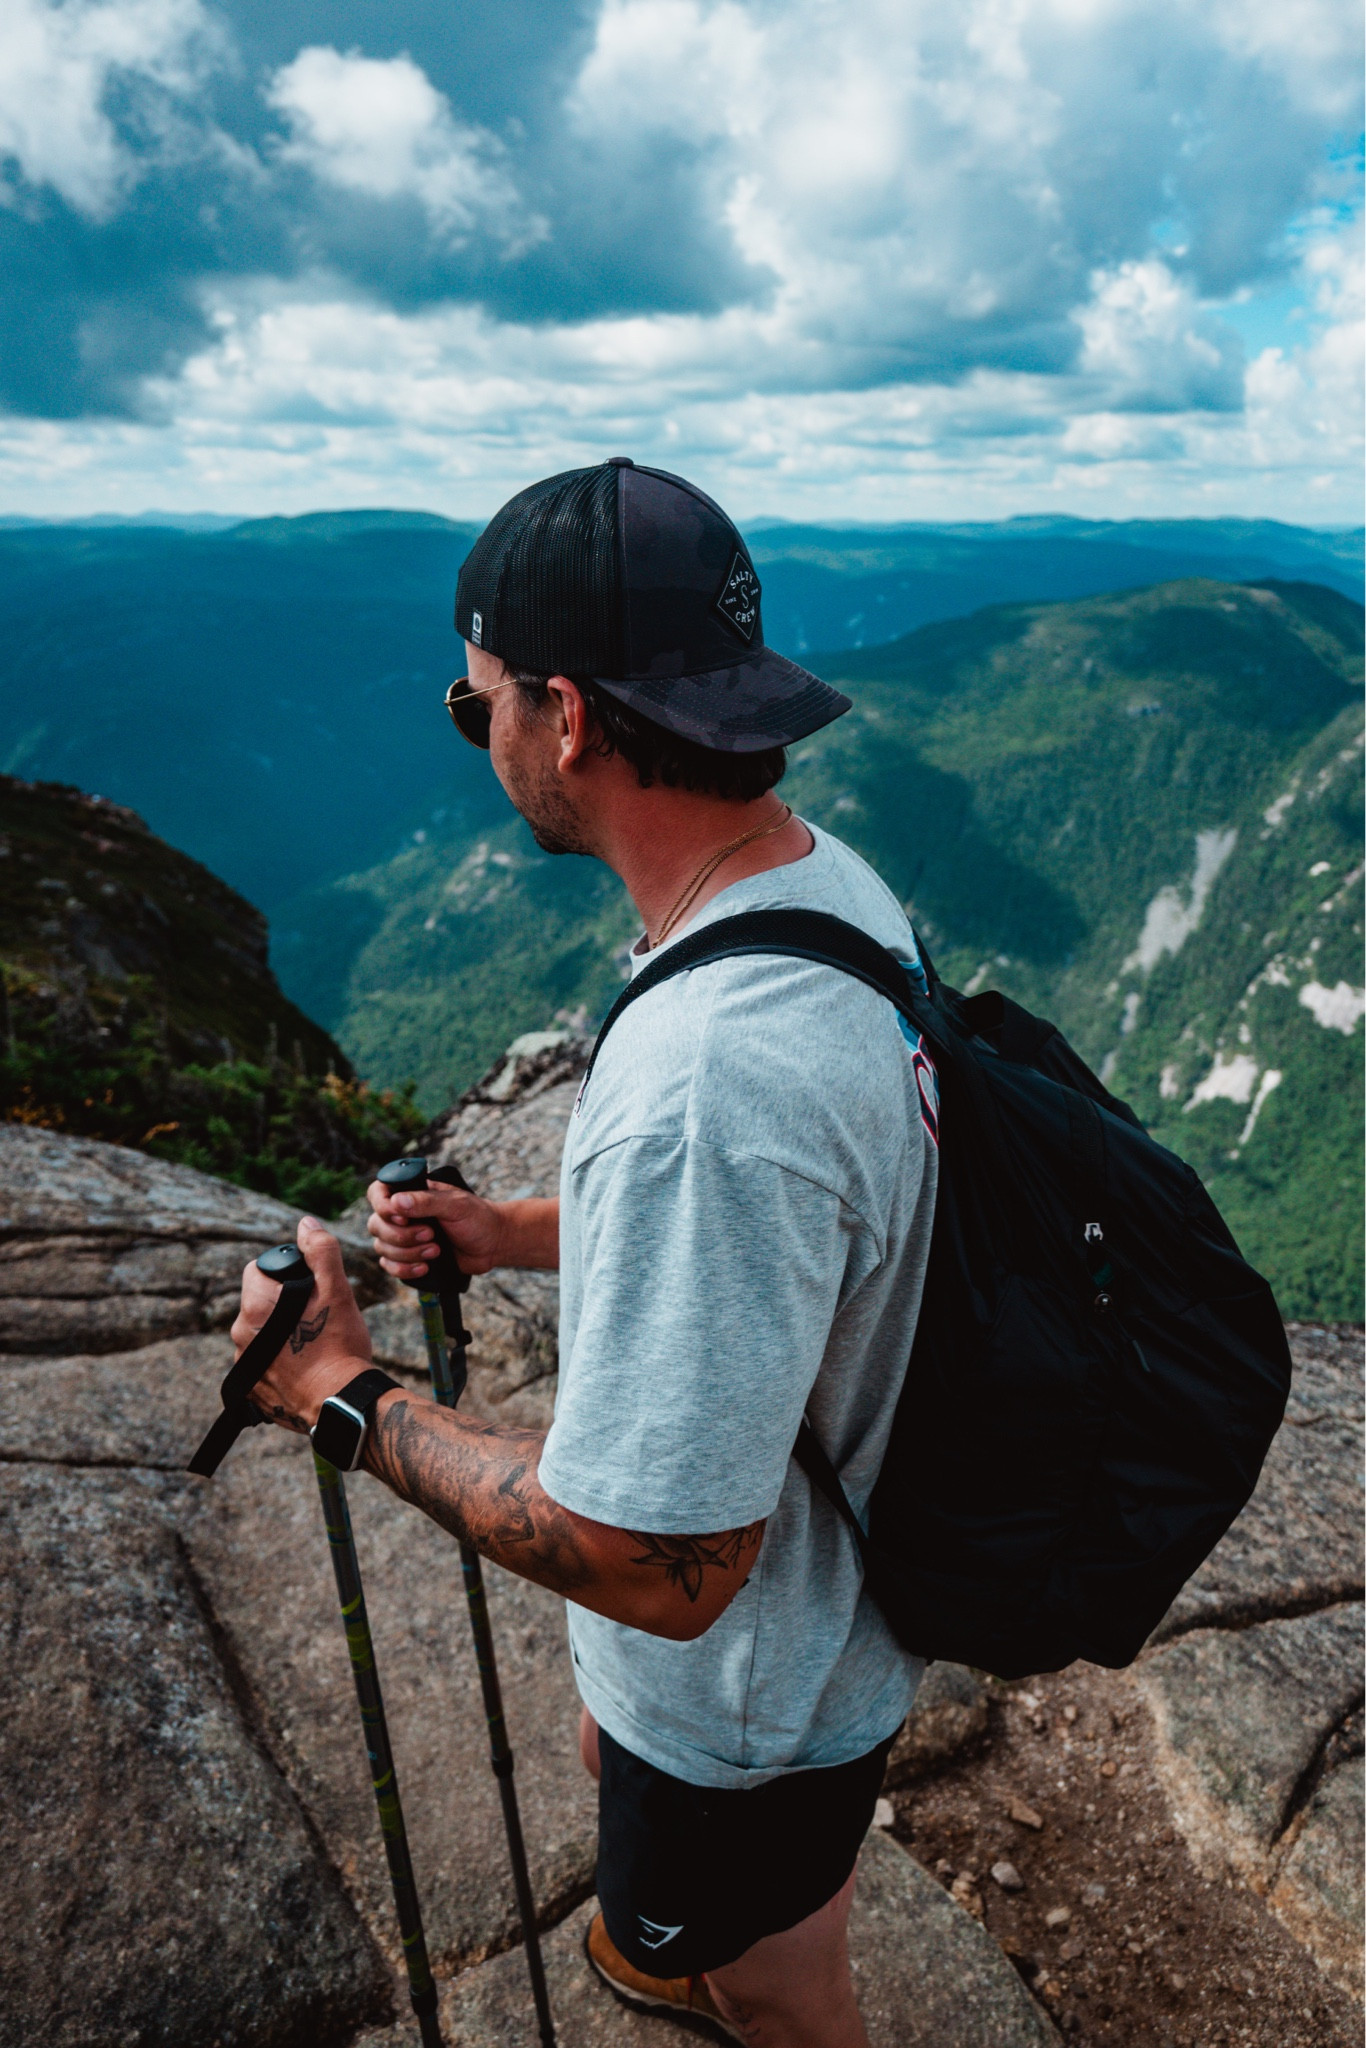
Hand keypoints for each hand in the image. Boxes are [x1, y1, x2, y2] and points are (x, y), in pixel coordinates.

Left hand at [232, 1217, 372, 1432]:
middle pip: (258, 1303)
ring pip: (260, 1333)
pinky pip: (261, 1364)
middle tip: (316, 1315)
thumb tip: (305, 1223)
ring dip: (279, 1333)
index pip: (257, 1270)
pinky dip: (277, 1362)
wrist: (340, 1402)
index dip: (284, 1272)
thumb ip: (320, 1250)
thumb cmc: (339, 1344)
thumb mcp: (336, 1290)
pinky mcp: (252, 1391)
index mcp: (255, 1306)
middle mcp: (240, 1335)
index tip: (309, 1287)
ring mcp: (245, 1365)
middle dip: (282, 1303)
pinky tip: (303, 1366)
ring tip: (312, 1343)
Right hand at [366, 1176, 508, 1280]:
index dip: (383, 1207)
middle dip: (402, 1236)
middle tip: (431, 1235)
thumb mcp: (456, 1205)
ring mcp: (403, 1236)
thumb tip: (397, 1202)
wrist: (492, 1244)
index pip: (377, 1193)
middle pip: (376, 1225)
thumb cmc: (477, 1217)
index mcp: (412, 1193)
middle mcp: (402, 1214)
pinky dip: (404, 1270)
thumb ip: (427, 1201)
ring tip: (437, 1251)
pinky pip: (389, 1266)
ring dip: (408, 1253)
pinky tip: (425, 1267)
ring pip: (382, 1247)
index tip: (404, 1218)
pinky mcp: (408, 1257)